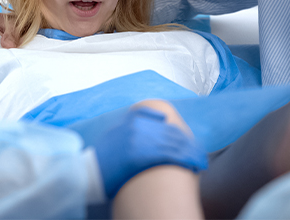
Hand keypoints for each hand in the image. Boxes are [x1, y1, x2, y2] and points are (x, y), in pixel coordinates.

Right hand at [93, 107, 207, 198]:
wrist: (89, 173)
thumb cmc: (105, 158)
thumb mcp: (118, 133)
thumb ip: (138, 121)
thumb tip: (161, 116)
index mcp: (134, 120)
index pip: (166, 123)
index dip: (181, 133)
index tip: (190, 142)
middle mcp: (138, 127)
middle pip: (172, 133)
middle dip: (190, 144)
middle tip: (200, 154)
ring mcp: (139, 140)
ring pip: (174, 143)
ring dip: (192, 153)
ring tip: (201, 162)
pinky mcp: (140, 155)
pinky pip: (170, 155)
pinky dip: (186, 159)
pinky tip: (195, 165)